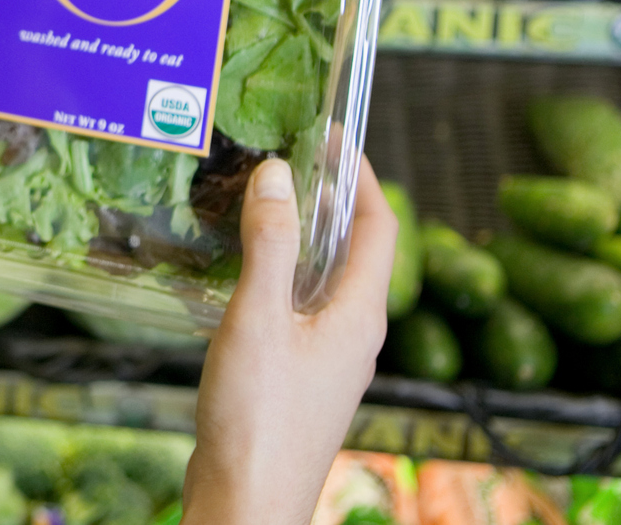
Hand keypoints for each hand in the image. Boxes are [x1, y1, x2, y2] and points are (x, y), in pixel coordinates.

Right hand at [182, 154, 394, 524]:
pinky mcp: (302, 379)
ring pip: (326, 281)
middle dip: (328, 200)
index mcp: (360, 316)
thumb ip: (268, 245)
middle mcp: (355, 335)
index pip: (379, 226)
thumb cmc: (259, 417)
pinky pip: (302, 309)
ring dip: (302, 237)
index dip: (361, 175)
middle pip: (356, 250)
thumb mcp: (257, 319)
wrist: (248, 503)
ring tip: (261, 202)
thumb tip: (278, 174)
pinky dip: (281, 275)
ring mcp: (330, 360)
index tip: (332, 134)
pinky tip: (242, 272)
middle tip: (288, 157)